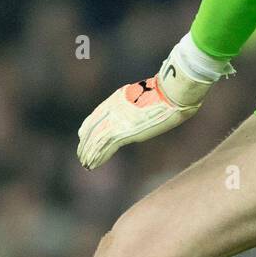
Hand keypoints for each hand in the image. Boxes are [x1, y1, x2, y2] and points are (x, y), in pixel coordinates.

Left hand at [77, 38, 228, 168]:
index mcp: (118, 99)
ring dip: (89, 153)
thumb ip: (146, 102)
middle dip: (86, 143)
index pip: (96, 115)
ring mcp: (117, 120)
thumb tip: (158, 101)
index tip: (84, 137)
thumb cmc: (170, 92)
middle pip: (92, 128)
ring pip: (95, 140)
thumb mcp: (152, 95)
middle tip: (82, 155)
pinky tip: (93, 164)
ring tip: (86, 163)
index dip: (89, 128)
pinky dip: (97, 156)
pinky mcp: (123, 131)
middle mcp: (113, 109)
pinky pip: (104, 147)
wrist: (173, 92)